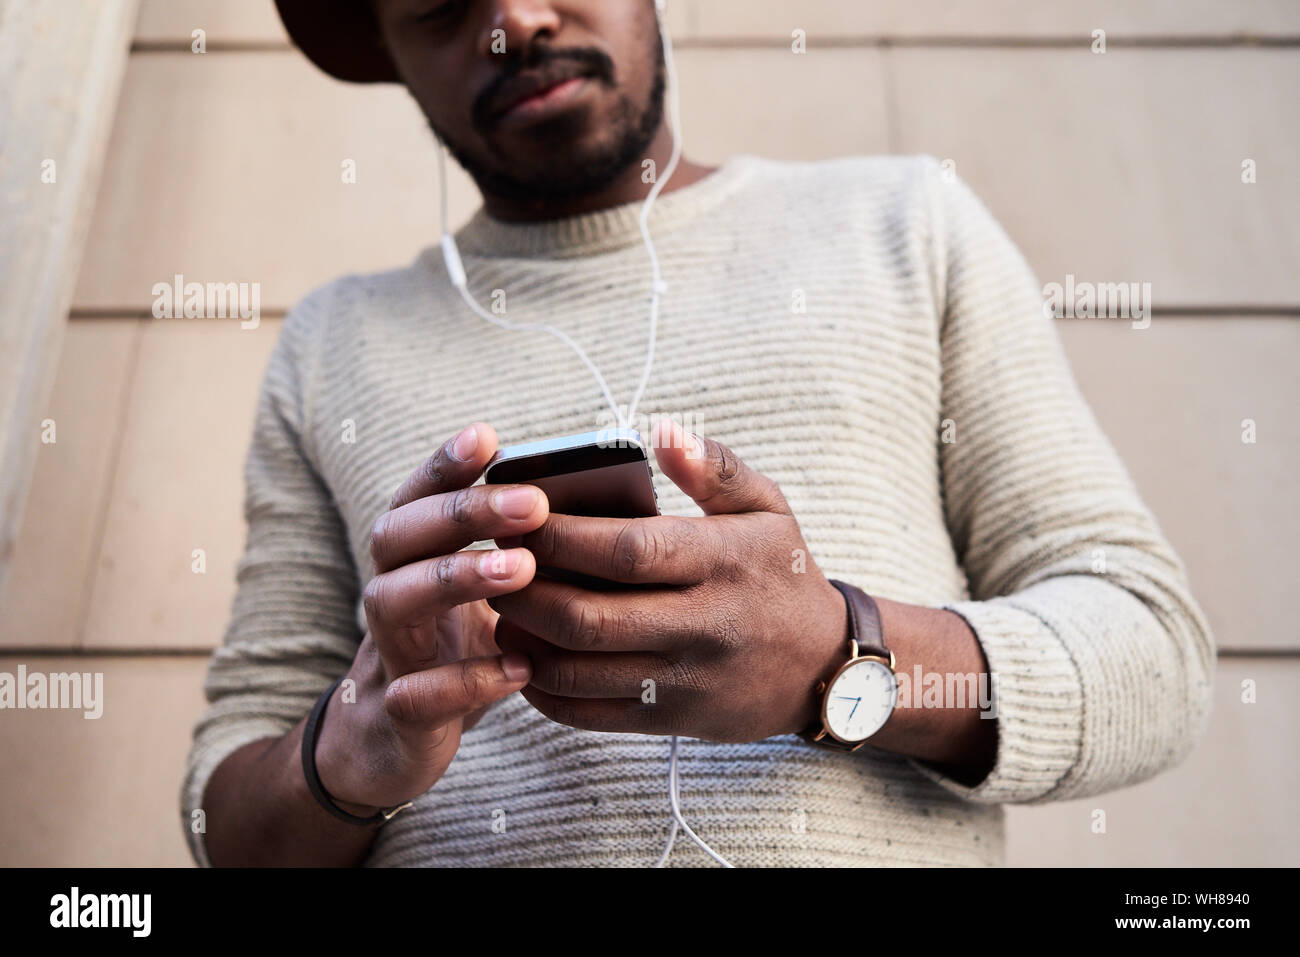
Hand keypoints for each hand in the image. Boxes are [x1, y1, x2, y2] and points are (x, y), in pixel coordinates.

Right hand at [313, 422, 548, 811]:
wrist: (392, 743)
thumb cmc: (456, 650)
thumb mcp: (483, 595)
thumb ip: (518, 552)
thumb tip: (597, 505)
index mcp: (411, 559)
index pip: (416, 498)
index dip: (444, 466)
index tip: (488, 437)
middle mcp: (390, 594)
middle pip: (399, 537)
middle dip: (461, 513)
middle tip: (530, 502)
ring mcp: (389, 653)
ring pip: (393, 602)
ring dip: (454, 578)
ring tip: (521, 570)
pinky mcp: (399, 714)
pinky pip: (419, 694)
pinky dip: (467, 680)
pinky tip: (520, 668)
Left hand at [488, 420, 847, 743]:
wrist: (823, 666)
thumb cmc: (781, 574)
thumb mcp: (768, 509)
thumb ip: (714, 467)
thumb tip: (660, 431)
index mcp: (722, 563)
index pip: (626, 550)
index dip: (561, 536)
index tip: (517, 516)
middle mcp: (703, 626)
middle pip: (589, 616)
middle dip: (524, 590)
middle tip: (490, 565)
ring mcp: (685, 680)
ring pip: (578, 670)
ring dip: (523, 640)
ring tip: (496, 608)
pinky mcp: (670, 722)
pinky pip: (587, 712)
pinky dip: (541, 688)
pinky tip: (524, 656)